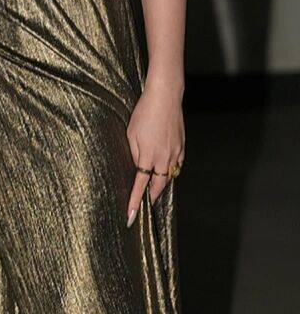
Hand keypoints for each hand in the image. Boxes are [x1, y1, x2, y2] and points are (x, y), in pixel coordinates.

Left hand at [125, 82, 184, 224]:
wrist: (165, 97)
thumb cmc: (144, 113)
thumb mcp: (131, 133)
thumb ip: (134, 154)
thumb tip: (137, 169)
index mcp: (148, 155)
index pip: (140, 185)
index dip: (135, 202)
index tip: (131, 216)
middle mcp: (164, 158)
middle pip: (158, 186)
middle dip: (151, 198)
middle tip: (144, 206)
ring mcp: (176, 153)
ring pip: (169, 177)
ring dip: (160, 185)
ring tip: (153, 191)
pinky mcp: (182, 147)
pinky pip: (176, 165)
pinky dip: (170, 171)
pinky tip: (164, 171)